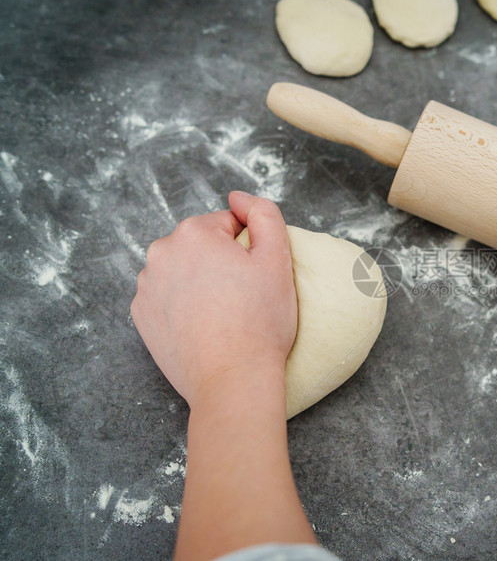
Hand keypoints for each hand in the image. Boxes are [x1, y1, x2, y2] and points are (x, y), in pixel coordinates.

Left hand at [131, 191, 295, 407]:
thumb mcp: (278, 258)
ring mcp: (146, 286)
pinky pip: (167, 297)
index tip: (256, 279)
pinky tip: (203, 327)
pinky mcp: (140, 316)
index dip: (249, 250)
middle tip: (243, 298)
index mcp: (193, 233)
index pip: (229, 225)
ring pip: (184, 271)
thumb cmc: (260, 321)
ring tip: (223, 315)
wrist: (232, 380)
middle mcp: (160, 253)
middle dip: (222, 264)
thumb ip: (263, 213)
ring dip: (202, 283)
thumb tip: (238, 196)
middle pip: (202, 246)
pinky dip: (184, 306)